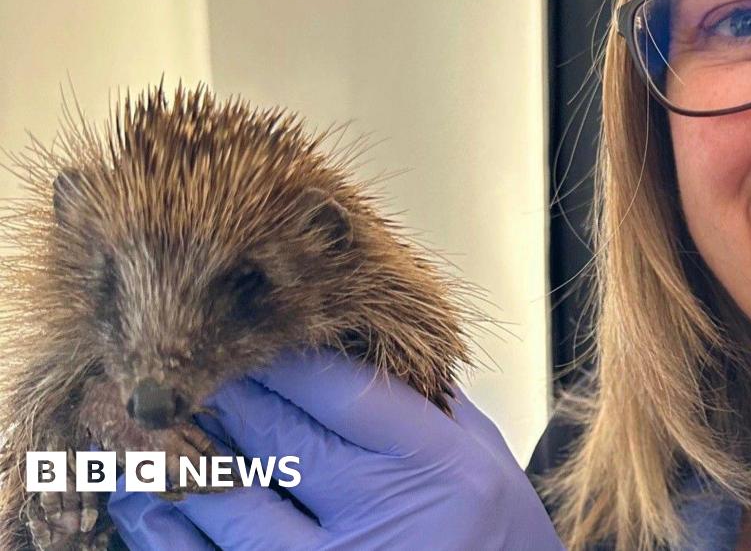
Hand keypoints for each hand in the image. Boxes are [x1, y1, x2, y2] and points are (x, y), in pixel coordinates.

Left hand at [107, 349, 563, 550]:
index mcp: (440, 468)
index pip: (340, 391)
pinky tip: (147, 501)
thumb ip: (420, 402)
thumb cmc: (494, 533)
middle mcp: (389, 520)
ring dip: (178, 458)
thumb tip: (342, 342)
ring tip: (144, 423)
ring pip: (233, 502)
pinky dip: (171, 532)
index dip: (282, 357)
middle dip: (224, 392)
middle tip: (183, 361)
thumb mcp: (480, 453)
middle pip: (280, 436)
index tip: (249, 331)